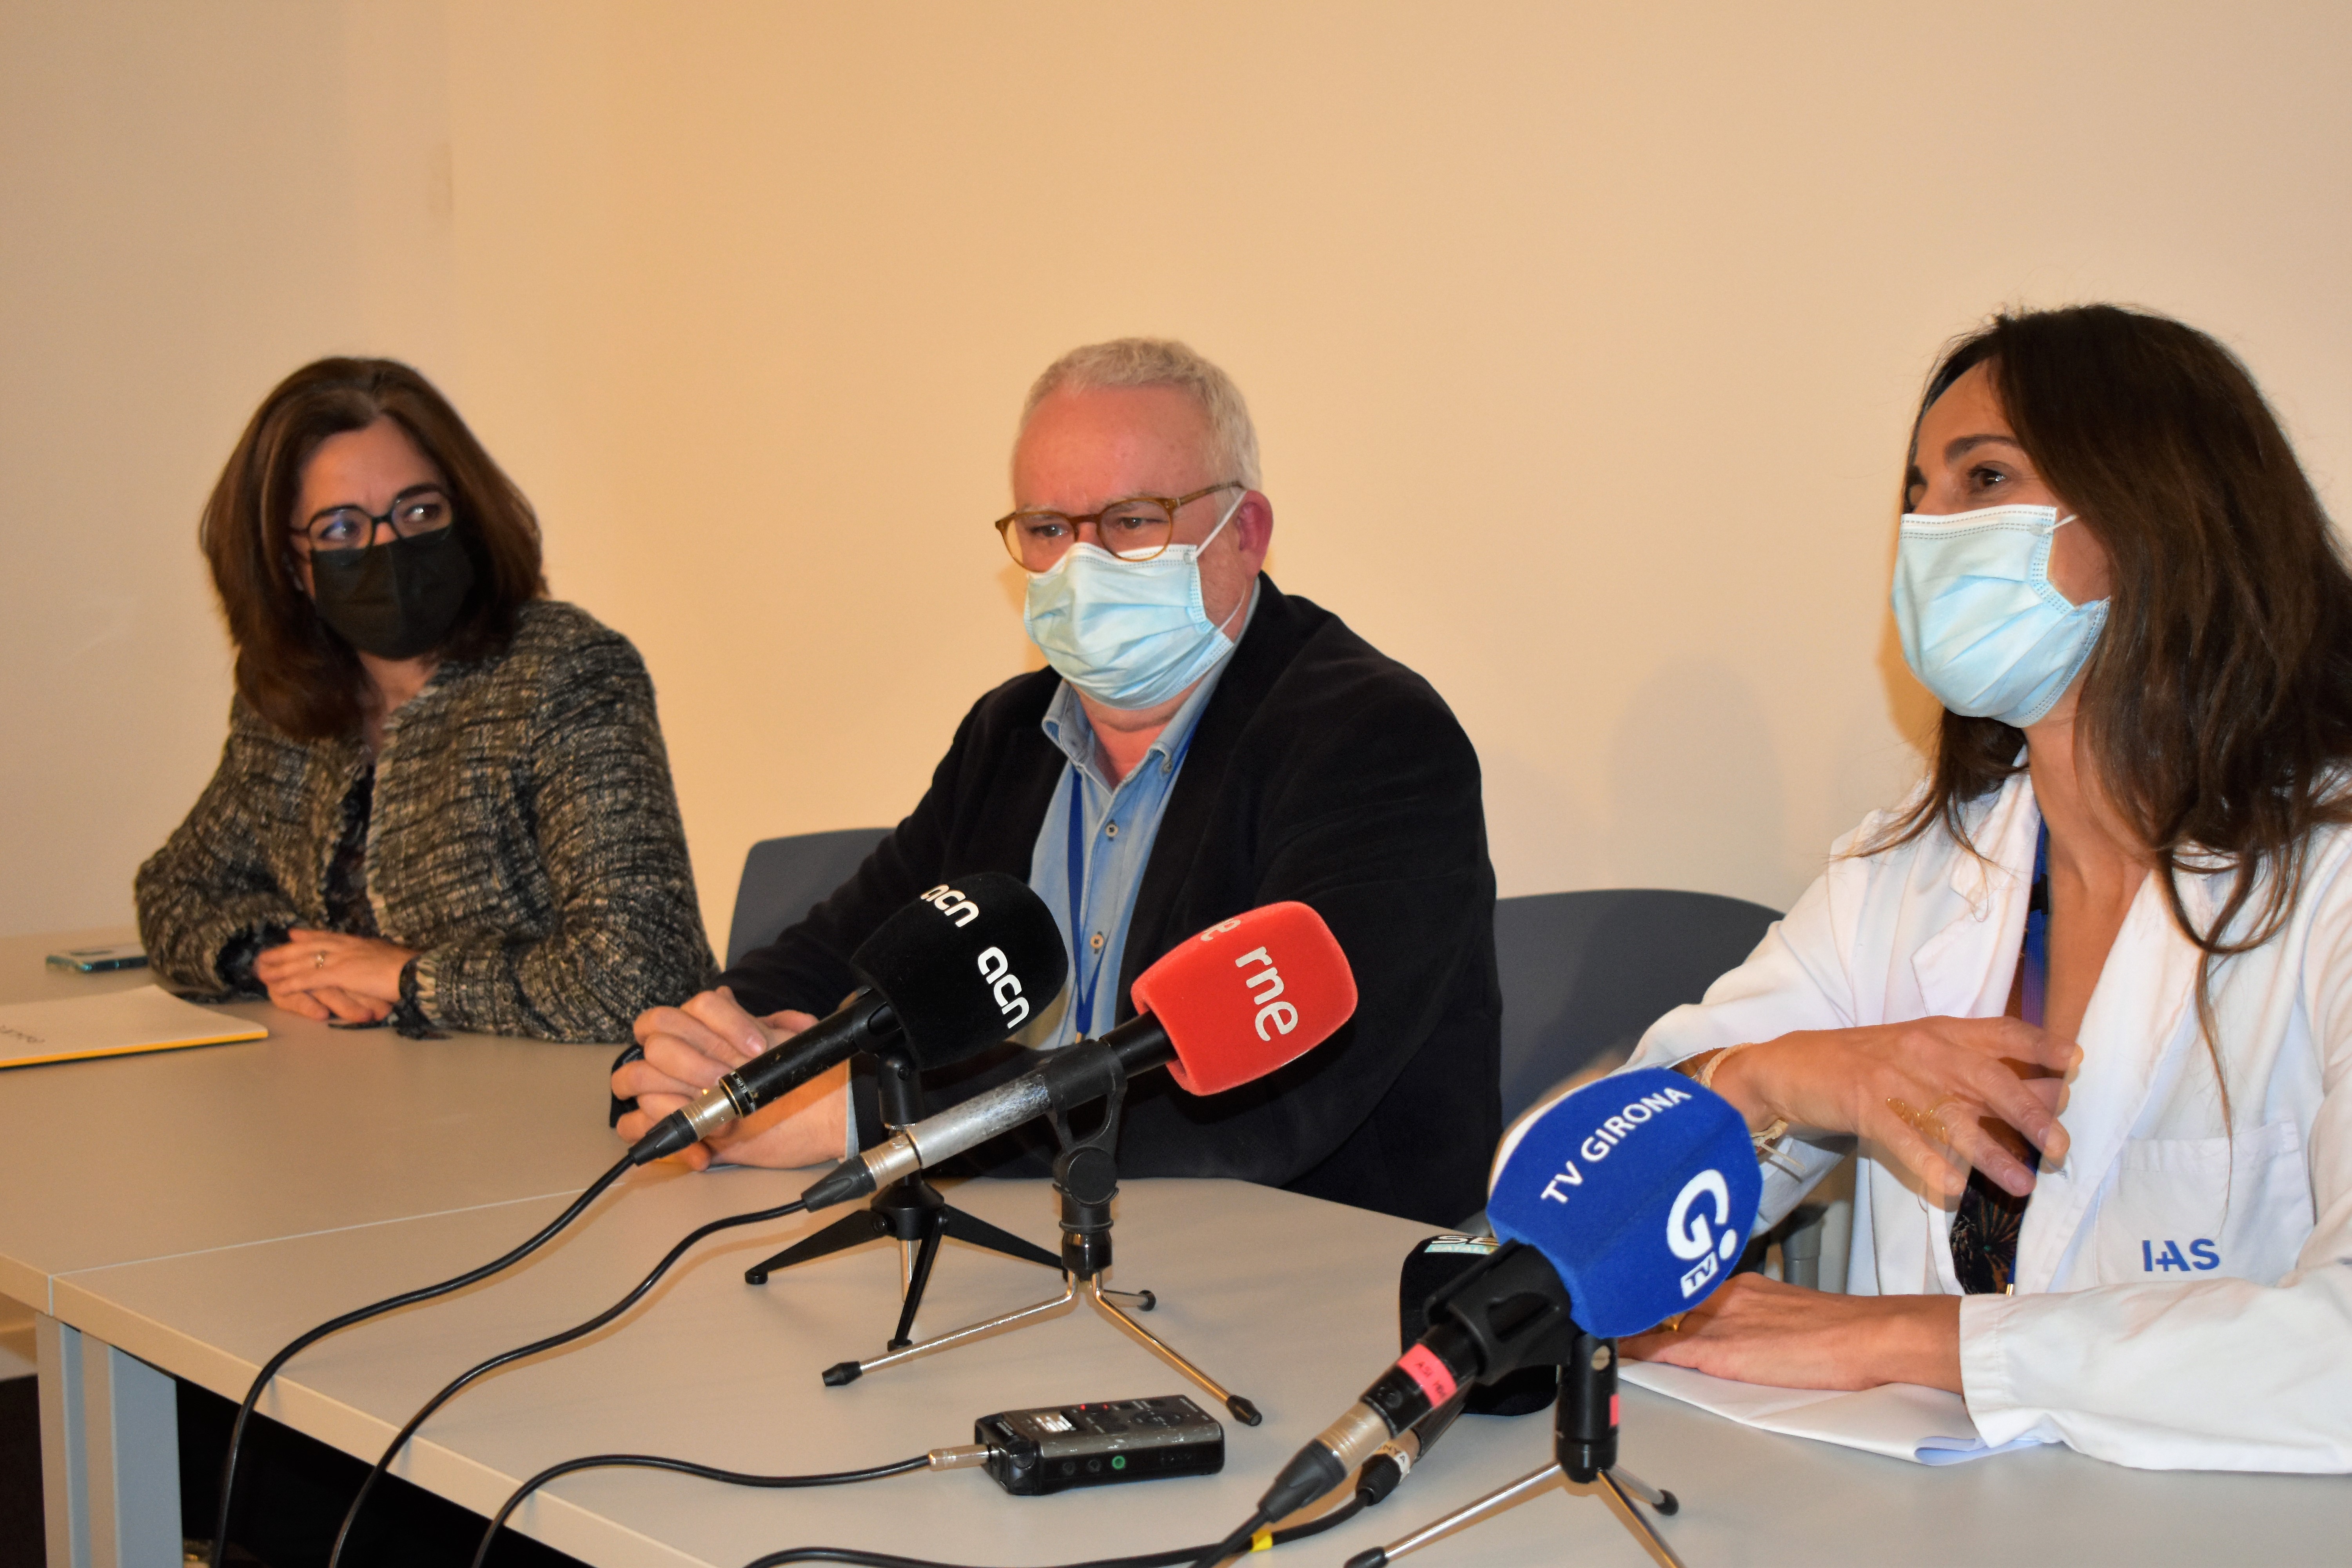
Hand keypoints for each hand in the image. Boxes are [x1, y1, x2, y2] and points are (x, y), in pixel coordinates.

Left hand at [253, 930, 415, 1023]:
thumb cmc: (410, 970)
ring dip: (281, 967)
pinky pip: (308, 978)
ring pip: (303, 961)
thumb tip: (373, 962)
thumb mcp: (390, 960)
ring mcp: (342, 958)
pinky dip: (290, 982)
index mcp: (360, 943)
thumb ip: (376, 959)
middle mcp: (347, 947)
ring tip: (262, 971)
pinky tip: (276, 986)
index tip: (293, 934)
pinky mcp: (339, 973)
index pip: (328, 937)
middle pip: (309, 946)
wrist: (416, 972)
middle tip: (265, 955)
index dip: (309, 936)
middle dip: (285, 951)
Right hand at [612, 987, 845, 1169]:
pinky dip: (666, 1141)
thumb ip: (782, 1028)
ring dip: (670, 1100)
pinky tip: (704, 1153)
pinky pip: (634, 1126)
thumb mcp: (788, 1051)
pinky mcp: (662, 1122)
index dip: (727, 1024)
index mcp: (705, 1023)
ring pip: (633, 1079)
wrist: (800, 1120)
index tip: (757, 1049)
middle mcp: (678, 1048)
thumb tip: (782, 1016)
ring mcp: (665, 1086)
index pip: (700, 1007)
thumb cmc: (784, 1079)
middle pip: (658, 1043)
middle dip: (692, 1064)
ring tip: (714, 1120)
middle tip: (722, 1082)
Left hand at [1621, 1273, 1960, 1391]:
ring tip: (1600, 1324)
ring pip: (1660, 1318)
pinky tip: (1618, 1350)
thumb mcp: (1791, 1312)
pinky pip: (1668, 1348)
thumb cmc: (1844, 1329)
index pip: (1685, 1286)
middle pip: (1665, 1297)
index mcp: (1743, 1287)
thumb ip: (1760, 1316)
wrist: (1869, 1335)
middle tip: (1600, 1303)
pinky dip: (1640, 1349)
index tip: (1628, 1293)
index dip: (1653, 1292)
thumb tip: (1750, 1329)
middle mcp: (1726, 1296)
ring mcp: (1723, 1322)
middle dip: (1633, 1302)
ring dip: (1630, 1323)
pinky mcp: (1725, 1351)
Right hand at [1708, 1017, 2078, 1200]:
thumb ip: (1968, 1066)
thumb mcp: (1917, 1050)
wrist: (1791, 1066)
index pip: (2000, 1032)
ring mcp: (1894, 1078)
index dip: (2039, 1046)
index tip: (2074, 1063)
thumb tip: (2034, 1091)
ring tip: (2023, 1184)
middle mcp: (1924, 1051)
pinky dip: (1929, 1163)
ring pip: (1954, 1116)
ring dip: (1992, 1153)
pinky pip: (1904, 1138)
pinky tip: (1952, 1189)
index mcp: (1940, 1032)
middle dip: (2029, 1114)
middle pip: (1988, 1080)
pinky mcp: (1864, 1104)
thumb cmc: (1862, 1062)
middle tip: (2060, 1147)